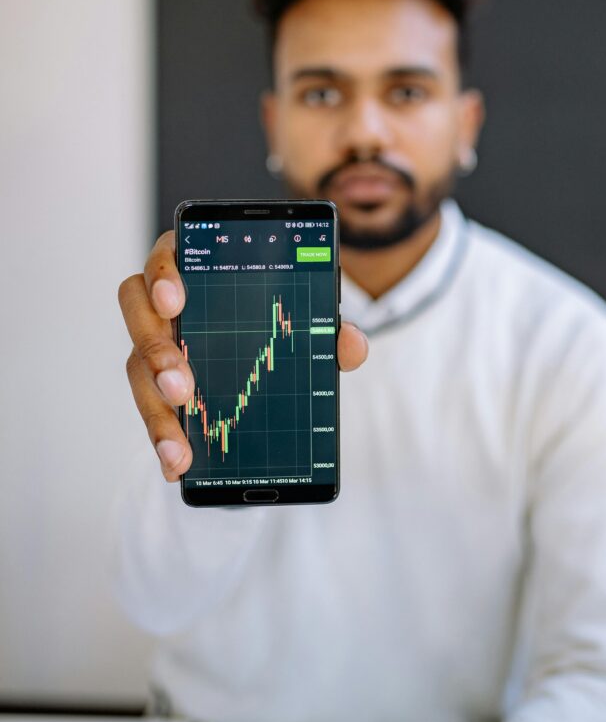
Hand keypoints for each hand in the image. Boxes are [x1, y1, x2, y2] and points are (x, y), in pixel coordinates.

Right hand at [118, 230, 367, 480]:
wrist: (268, 361)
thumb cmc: (279, 323)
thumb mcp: (307, 324)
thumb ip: (328, 330)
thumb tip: (351, 345)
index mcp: (197, 268)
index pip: (166, 255)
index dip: (162, 274)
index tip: (175, 300)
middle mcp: (164, 302)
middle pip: (137, 313)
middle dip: (156, 351)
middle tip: (183, 386)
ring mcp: (155, 343)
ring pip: (137, 367)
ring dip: (155, 408)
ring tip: (178, 444)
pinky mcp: (156, 385)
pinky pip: (150, 409)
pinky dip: (163, 438)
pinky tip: (177, 465)